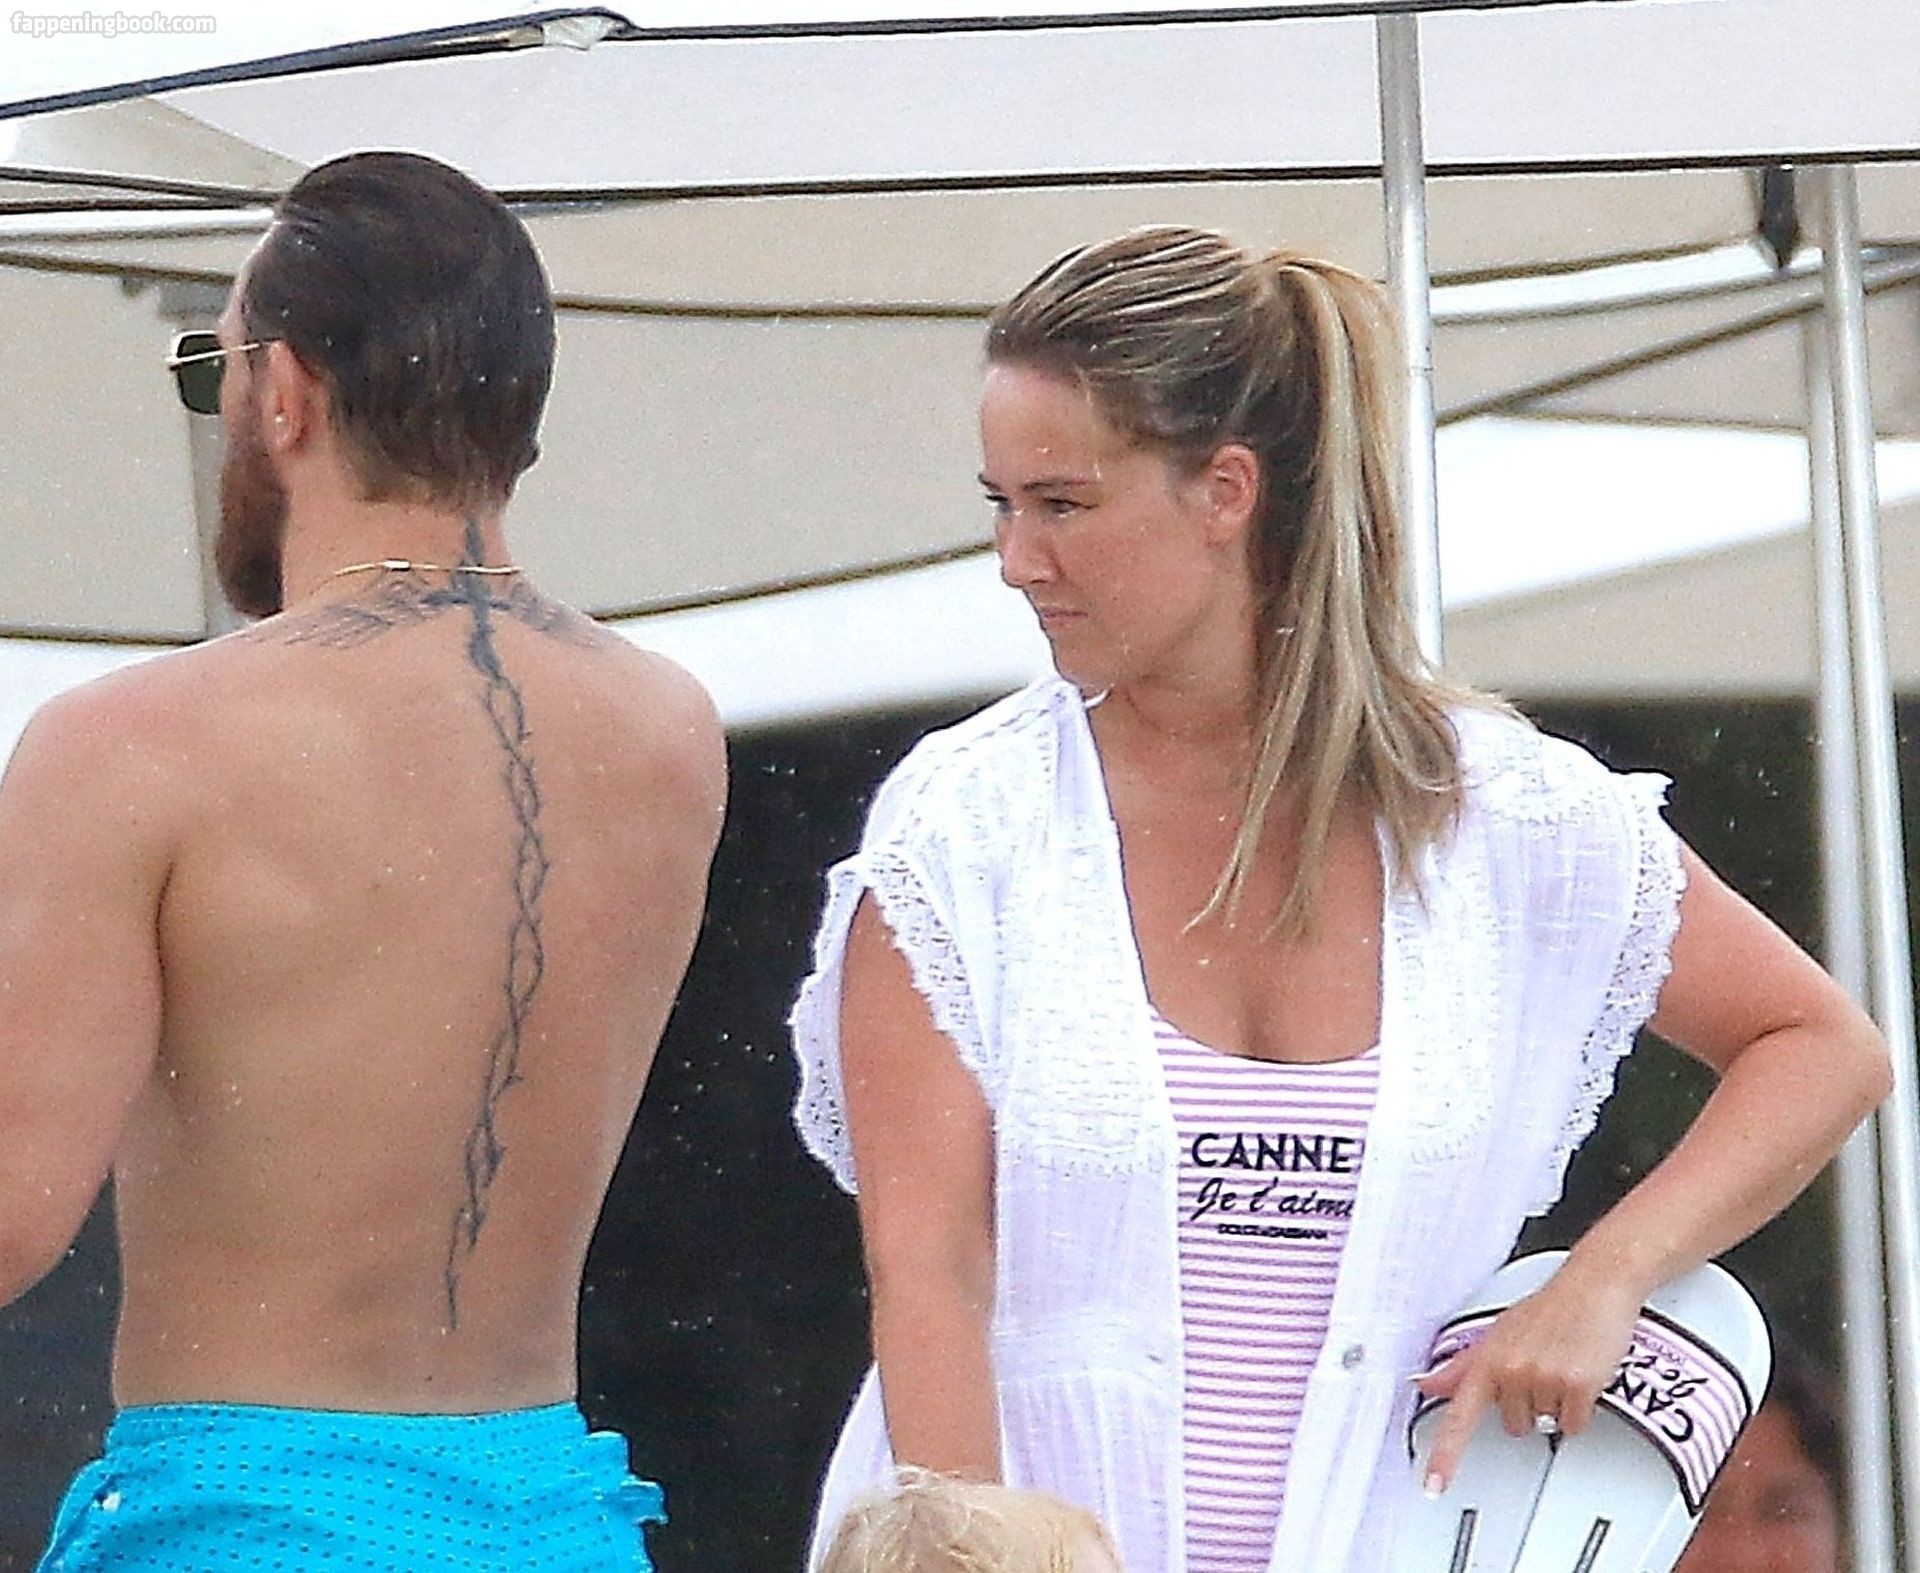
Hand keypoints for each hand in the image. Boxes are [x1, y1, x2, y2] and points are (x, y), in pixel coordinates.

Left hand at [1414, 1264, 1643, 1494]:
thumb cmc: (1548, 1308)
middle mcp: (1510, 1370)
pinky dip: (1579, 1410)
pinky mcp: (1576, 1385)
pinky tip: (1580, 1378)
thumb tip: (1427, 1384)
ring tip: (1560, 1366)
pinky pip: (1573, 1425)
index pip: (1458, 1416)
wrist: (1594, 1286)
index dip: (1444, 1456)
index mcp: (1486, 1359)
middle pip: (1512, 1425)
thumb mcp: (1497, 1333)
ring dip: (1555, 1403)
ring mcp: (1543, 1378)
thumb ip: (1462, 1367)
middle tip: (1540, 1368)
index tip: (1433, 1485)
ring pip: (1545, 1424)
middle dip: (1527, 1403)